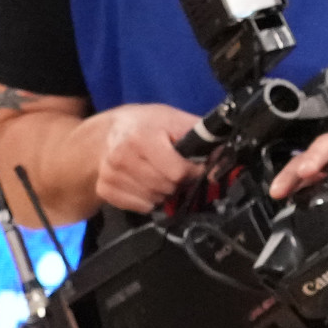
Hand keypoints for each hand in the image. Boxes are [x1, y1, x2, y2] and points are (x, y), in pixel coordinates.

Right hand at [80, 101, 206, 213]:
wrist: (108, 132)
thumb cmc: (148, 125)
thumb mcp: (175, 120)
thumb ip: (201, 138)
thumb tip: (222, 161)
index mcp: (141, 138)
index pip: (177, 172)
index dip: (193, 171)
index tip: (195, 166)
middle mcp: (122, 158)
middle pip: (167, 187)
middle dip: (179, 182)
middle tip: (177, 171)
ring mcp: (111, 175)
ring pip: (154, 200)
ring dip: (165, 192)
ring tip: (162, 175)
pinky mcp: (105, 190)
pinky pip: (140, 208)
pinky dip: (150, 200)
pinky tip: (147, 184)